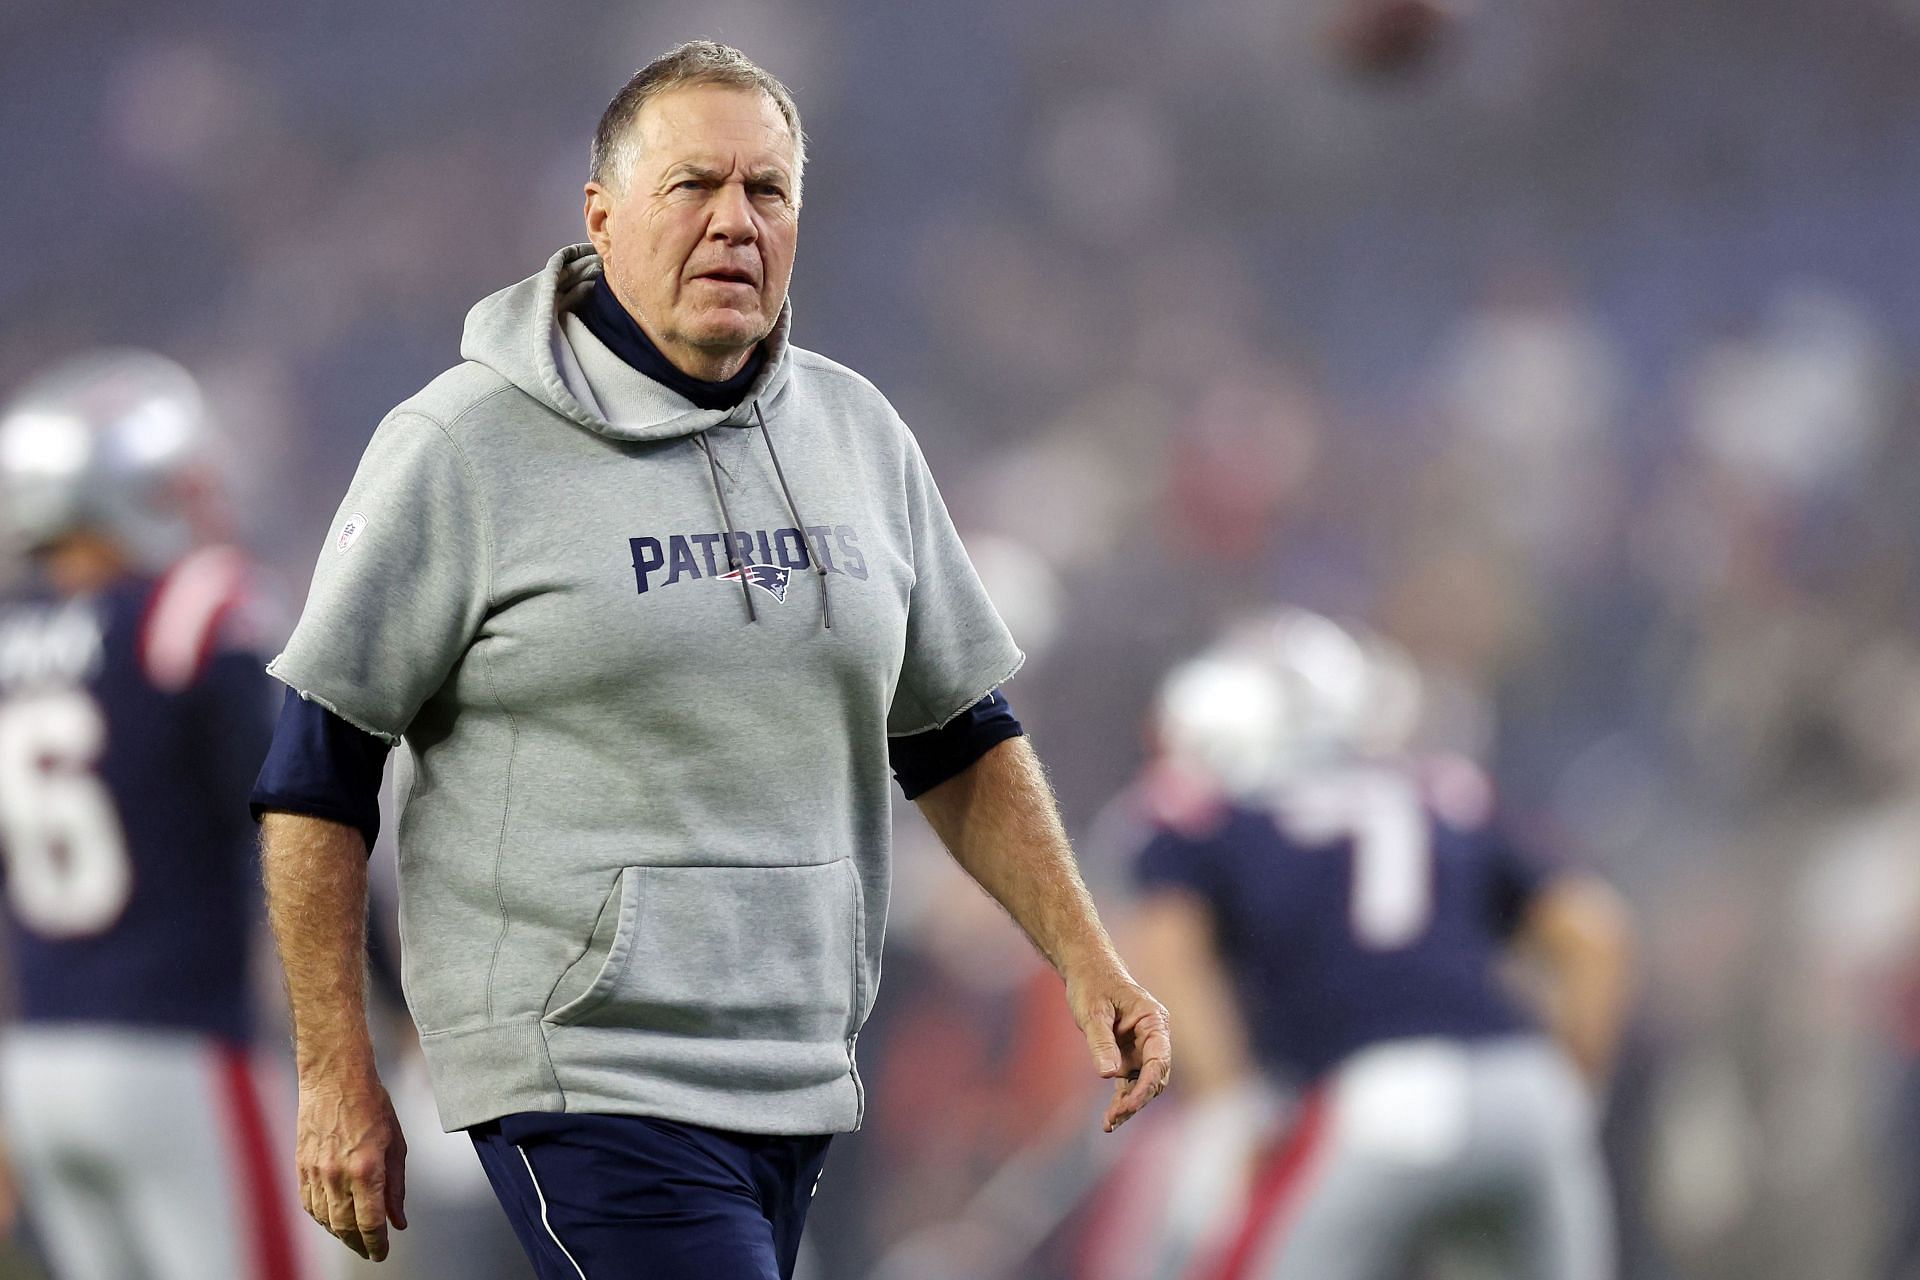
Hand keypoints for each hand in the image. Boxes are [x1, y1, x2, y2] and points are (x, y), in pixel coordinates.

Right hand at [296, 1069, 407, 1260]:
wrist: (334, 1078)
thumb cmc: (371, 1104)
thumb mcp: (397, 1144)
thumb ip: (396, 1186)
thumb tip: (398, 1220)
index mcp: (366, 1168)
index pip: (371, 1221)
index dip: (377, 1243)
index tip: (382, 1252)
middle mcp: (338, 1174)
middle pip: (345, 1227)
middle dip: (359, 1244)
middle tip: (369, 1250)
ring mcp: (316, 1171)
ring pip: (325, 1219)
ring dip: (340, 1234)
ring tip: (354, 1237)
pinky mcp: (301, 1166)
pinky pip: (308, 1204)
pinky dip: (321, 1217)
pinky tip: (332, 1218)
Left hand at [1068, 966, 1172, 1131]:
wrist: (1087, 972)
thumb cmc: (1093, 985)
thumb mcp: (1093, 1011)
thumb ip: (1101, 1041)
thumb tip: (1109, 1074)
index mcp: (1154, 1021)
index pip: (1159, 1059)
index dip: (1147, 1084)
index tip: (1130, 1103)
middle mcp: (1153, 1037)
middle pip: (1154, 1077)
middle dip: (1137, 1099)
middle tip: (1115, 1117)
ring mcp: (1141, 1049)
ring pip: (1142, 1085)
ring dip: (1129, 1104)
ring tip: (1109, 1123)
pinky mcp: (1128, 1057)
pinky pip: (1129, 1083)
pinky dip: (1121, 1100)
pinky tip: (1110, 1120)